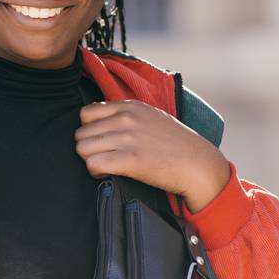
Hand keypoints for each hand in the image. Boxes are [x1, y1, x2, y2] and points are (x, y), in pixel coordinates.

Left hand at [73, 100, 231, 212]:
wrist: (197, 163)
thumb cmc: (176, 143)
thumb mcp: (152, 117)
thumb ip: (127, 115)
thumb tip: (102, 124)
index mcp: (130, 106)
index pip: (86, 113)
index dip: (89, 130)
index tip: (100, 141)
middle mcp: (126, 119)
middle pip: (81, 133)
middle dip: (88, 148)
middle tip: (103, 157)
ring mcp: (127, 139)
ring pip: (82, 149)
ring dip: (90, 160)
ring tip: (106, 165)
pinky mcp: (129, 160)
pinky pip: (93, 164)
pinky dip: (95, 171)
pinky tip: (107, 172)